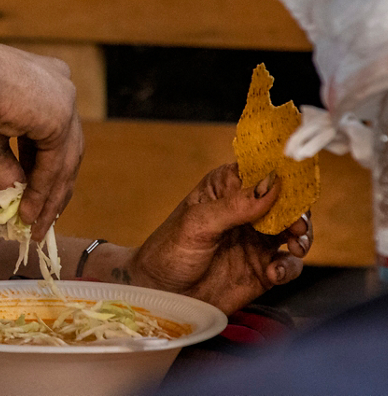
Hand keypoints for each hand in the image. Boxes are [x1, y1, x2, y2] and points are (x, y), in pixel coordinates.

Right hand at [0, 41, 82, 240]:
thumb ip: (7, 166)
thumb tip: (14, 200)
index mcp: (46, 79)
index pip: (53, 132)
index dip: (45, 167)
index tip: (37, 196)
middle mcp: (62, 85)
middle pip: (66, 148)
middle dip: (53, 189)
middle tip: (44, 219)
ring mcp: (65, 100)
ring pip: (63, 161)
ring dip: (49, 199)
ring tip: (35, 227)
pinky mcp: (61, 118)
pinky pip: (54, 165)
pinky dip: (42, 192)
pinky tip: (29, 213)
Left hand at [123, 163, 309, 313]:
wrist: (162, 295)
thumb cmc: (169, 252)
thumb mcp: (198, 224)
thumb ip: (235, 206)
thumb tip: (272, 183)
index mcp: (225, 189)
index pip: (259, 171)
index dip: (281, 173)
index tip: (298, 182)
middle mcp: (245, 211)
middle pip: (286, 202)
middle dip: (298, 211)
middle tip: (297, 226)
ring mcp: (256, 240)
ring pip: (294, 231)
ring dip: (302, 237)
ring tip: (296, 247)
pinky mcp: (263, 268)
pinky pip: (289, 264)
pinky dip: (288, 267)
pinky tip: (274, 273)